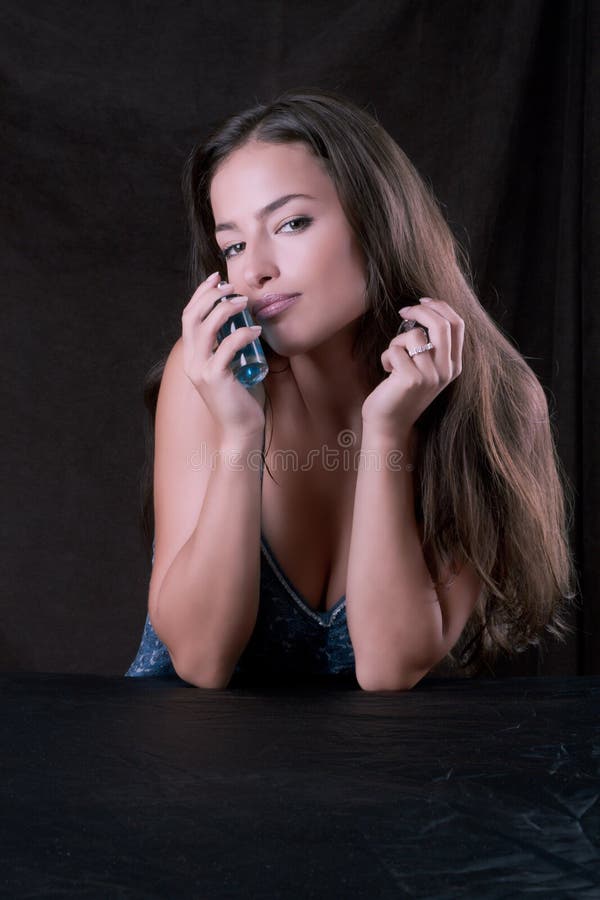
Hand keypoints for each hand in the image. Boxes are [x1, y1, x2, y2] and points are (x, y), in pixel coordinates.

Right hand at [181, 271, 265, 437]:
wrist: (241, 429)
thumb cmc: (242, 398)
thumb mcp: (232, 367)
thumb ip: (232, 348)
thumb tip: (247, 322)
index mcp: (192, 357)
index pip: (188, 317)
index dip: (200, 295)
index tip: (217, 280)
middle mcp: (192, 362)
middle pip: (192, 317)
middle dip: (210, 296)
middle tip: (231, 288)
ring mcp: (201, 370)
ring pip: (205, 329)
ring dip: (225, 310)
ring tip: (244, 304)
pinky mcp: (215, 378)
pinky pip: (227, 348)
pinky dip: (242, 334)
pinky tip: (256, 331)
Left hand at [361, 297, 463, 435]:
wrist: (389, 424)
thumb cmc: (402, 392)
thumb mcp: (425, 368)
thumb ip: (431, 346)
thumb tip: (423, 311)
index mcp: (454, 366)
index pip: (457, 324)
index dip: (440, 306)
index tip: (422, 301)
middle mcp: (447, 371)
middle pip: (441, 324)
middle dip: (420, 310)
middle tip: (404, 311)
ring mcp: (430, 376)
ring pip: (413, 335)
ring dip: (396, 342)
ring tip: (393, 360)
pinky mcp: (411, 379)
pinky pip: (395, 349)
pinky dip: (386, 356)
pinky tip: (387, 371)